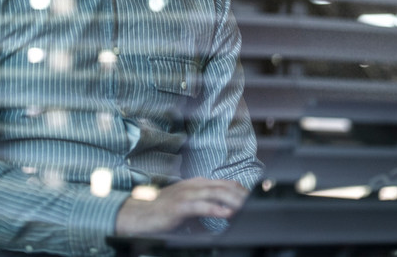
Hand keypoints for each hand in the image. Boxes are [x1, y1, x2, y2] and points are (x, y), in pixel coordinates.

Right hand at [115, 178, 247, 235]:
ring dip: (233, 200)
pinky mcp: (180, 206)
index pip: (224, 183)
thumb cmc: (163, 211)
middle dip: (242, 193)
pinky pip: (202, 206)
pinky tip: (228, 213)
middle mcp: (193, 185)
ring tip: (247, 206)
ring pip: (216, 193)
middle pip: (224, 186)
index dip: (240, 188)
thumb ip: (204, 206)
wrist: (140, 213)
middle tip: (256, 201)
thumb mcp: (187, 206)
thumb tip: (222, 213)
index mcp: (196, 183)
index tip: (254, 196)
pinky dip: (217, 208)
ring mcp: (187, 194)